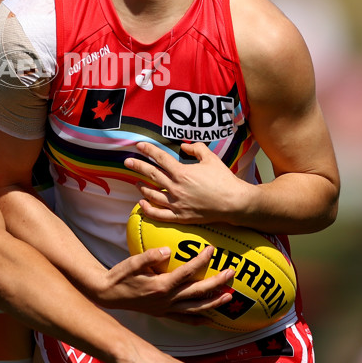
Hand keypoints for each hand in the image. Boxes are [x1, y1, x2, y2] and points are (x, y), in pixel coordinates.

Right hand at [97, 245, 233, 321]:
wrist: (107, 295)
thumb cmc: (119, 276)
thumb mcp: (131, 263)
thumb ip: (149, 257)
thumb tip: (168, 250)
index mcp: (160, 285)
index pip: (186, 272)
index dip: (200, 261)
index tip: (211, 249)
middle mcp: (166, 300)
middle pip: (197, 292)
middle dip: (216, 282)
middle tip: (231, 272)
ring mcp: (165, 309)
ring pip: (195, 308)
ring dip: (213, 302)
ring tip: (229, 296)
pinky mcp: (163, 313)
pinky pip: (185, 319)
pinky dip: (199, 319)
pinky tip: (210, 319)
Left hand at [124, 139, 248, 224]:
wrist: (234, 202)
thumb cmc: (223, 179)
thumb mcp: (210, 158)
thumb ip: (196, 149)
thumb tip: (184, 145)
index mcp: (182, 172)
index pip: (160, 158)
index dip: (148, 150)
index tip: (139, 146)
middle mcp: (176, 187)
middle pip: (151, 175)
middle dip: (137, 166)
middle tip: (127, 162)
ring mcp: (176, 203)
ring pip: (152, 195)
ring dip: (142, 187)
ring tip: (136, 183)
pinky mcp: (180, 216)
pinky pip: (159, 214)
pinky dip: (148, 209)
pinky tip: (142, 204)